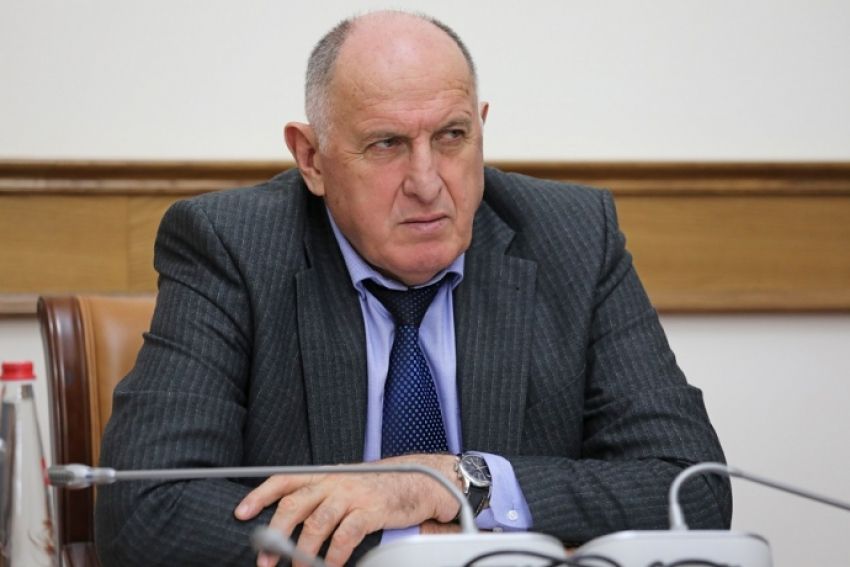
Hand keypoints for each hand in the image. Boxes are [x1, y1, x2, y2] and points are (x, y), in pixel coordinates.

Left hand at [234, 453, 460, 566]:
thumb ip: (320, 498)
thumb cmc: (378, 488)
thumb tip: (289, 521)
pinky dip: (335, 555)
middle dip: (276, 533)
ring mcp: (352, 494)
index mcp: (324, 474)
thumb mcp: (345, 484)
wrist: (419, 479)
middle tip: (265, 558)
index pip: (285, 479)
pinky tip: (331, 566)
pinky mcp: (371, 510)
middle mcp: (334, 481)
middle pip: (295, 503)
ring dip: (303, 551)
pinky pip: (345, 535)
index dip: (260, 495)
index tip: (241, 513)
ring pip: (317, 522)